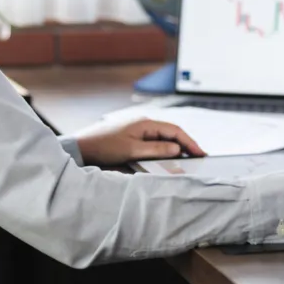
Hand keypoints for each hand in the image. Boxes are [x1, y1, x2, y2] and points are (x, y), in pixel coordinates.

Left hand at [75, 118, 206, 165]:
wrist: (82, 147)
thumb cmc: (104, 146)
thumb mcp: (132, 150)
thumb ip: (155, 150)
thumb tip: (177, 149)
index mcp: (146, 123)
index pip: (175, 131)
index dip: (190, 142)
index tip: (201, 153)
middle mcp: (144, 124)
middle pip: (171, 134)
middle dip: (186, 145)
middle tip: (199, 158)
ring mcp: (139, 130)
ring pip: (163, 139)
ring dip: (175, 148)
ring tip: (187, 159)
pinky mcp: (133, 138)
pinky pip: (154, 142)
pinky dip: (164, 150)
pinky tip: (168, 158)